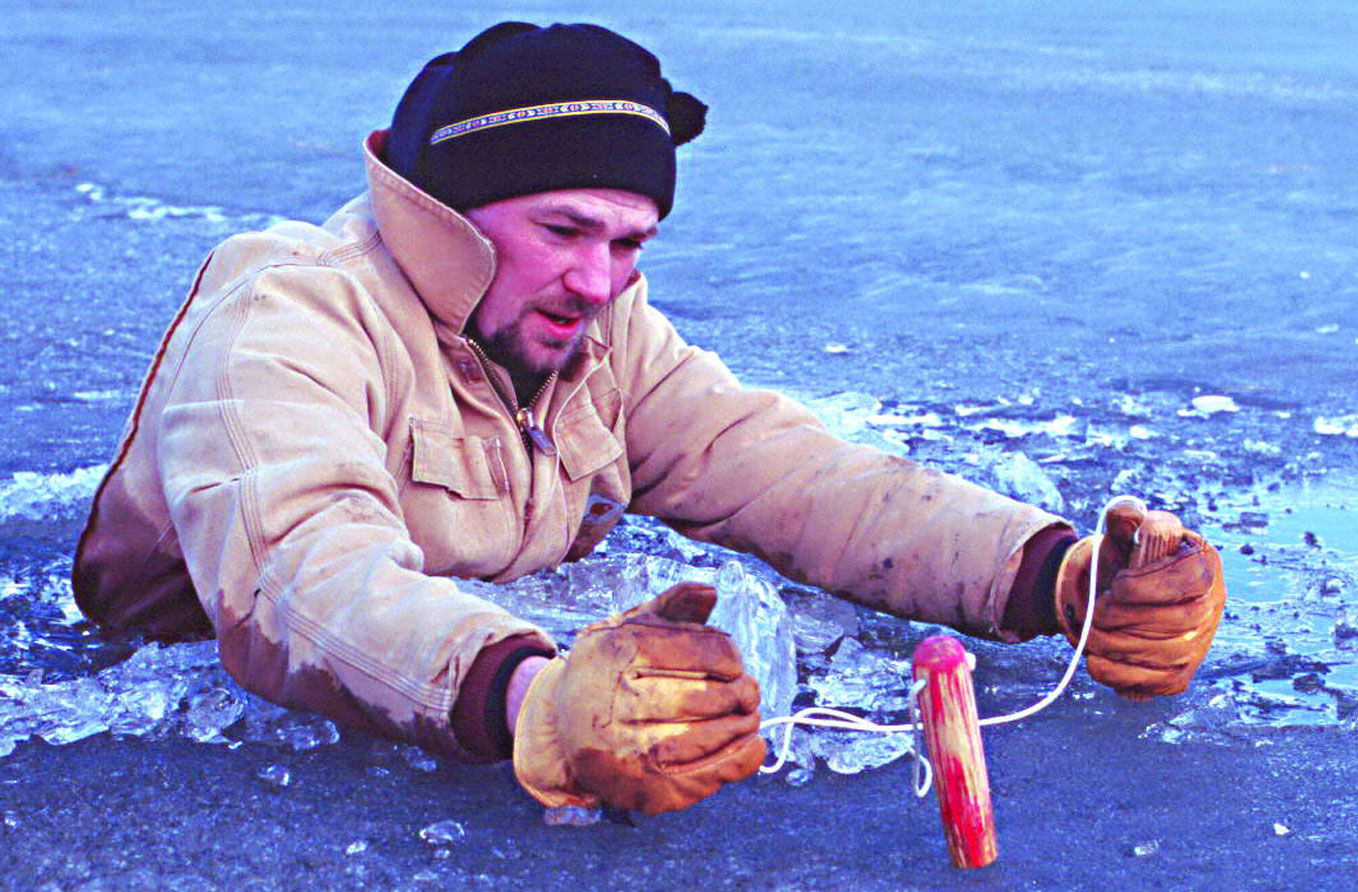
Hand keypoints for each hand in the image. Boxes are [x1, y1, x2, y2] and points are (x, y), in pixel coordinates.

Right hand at [512, 582, 766, 814]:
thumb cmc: (610, 669)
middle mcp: (610, 702)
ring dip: (739, 727)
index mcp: (613, 652)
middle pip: (698, 698)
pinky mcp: (636, 788)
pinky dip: (735, 762)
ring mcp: (621, 751)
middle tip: (750, 691)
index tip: (735, 663)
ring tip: (750, 715)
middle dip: (737, 693)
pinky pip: (698, 778)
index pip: (692, 651)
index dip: (726, 656)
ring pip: (700, 740)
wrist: (562, 727)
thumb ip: (671, 607)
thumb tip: (710, 591)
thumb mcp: (630, 628)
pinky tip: (753, 745)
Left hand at [1055, 498, 1225, 699]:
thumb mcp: (1125, 535)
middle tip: (1096, 610)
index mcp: (1203, 565)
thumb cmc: (1127, 561)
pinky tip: (1096, 658)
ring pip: (1164, 655)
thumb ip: (1124, 519)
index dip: (1152, 587)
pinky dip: (1118, 674)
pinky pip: (1153, 683)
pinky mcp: (1179, 675)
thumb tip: (1126, 514)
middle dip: (1128, 618)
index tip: (1118, 585)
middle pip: (1180, 623)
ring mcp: (1198, 645)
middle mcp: (1211, 607)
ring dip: (1116, 645)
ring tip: (1089, 631)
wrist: (1118, 596)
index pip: (1192, 580)